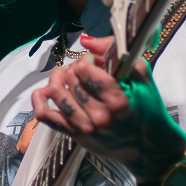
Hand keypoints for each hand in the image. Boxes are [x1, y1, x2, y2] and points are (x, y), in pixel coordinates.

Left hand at [31, 35, 185, 180]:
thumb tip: (86, 40)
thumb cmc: (146, 108)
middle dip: (74, 68)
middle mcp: (99, 117)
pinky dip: (39, 100)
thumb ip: (114, 52)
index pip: (86, 70)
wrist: (146, 145)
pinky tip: (44, 91)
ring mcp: (85, 128)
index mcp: (118, 102)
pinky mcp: (73, 135)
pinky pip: (45, 116)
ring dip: (57, 78)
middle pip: (70, 79)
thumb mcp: (140, 76)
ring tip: (65, 75)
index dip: (87, 59)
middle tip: (82, 69)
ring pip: (56, 94)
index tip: (94, 60)